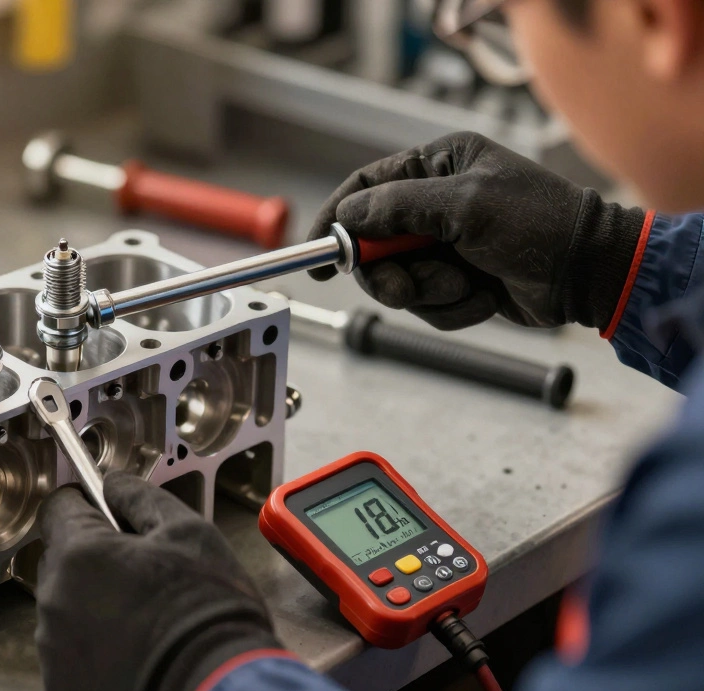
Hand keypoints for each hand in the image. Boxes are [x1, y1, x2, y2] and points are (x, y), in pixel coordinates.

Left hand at [34, 473, 279, 690]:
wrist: (215, 690)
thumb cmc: (207, 613)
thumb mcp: (188, 532)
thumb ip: (140, 497)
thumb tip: (114, 484)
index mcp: (79, 553)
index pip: (58, 508)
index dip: (84, 504)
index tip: (105, 512)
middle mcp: (54, 599)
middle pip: (61, 559)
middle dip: (93, 557)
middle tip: (141, 570)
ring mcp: (54, 647)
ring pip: (64, 607)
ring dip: (92, 603)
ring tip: (143, 616)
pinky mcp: (61, 686)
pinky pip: (68, 651)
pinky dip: (92, 647)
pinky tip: (132, 648)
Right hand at [308, 132, 647, 329]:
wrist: (592, 273)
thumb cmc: (540, 224)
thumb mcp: (464, 205)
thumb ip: (397, 207)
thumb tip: (347, 216)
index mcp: (439, 166)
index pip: (366, 188)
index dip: (335, 220)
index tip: (316, 254)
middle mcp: (438, 202)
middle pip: (375, 244)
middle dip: (389, 272)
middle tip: (402, 286)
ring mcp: (448, 244)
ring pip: (399, 280)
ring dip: (429, 291)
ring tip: (466, 284)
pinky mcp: (459, 280)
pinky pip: (428, 304)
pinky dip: (453, 306)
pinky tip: (485, 295)